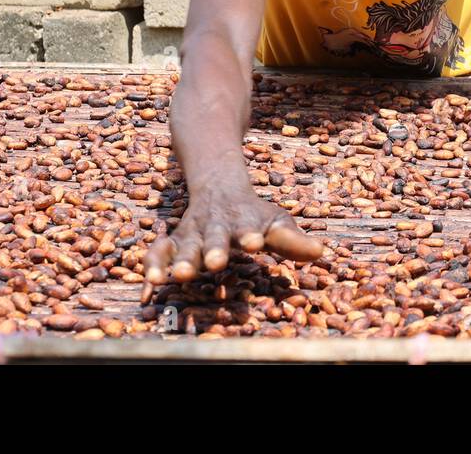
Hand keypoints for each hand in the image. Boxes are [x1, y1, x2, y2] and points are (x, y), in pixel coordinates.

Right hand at [141, 180, 323, 297]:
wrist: (218, 185)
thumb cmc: (253, 213)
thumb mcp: (275, 221)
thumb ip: (292, 240)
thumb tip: (321, 252)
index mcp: (243, 222)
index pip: (248, 228)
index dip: (251, 235)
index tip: (256, 241)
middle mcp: (216, 228)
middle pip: (214, 239)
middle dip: (213, 250)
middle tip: (215, 263)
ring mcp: (192, 234)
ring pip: (184, 246)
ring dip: (181, 260)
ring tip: (179, 276)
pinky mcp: (173, 242)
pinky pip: (157, 252)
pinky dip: (152, 266)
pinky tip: (150, 285)